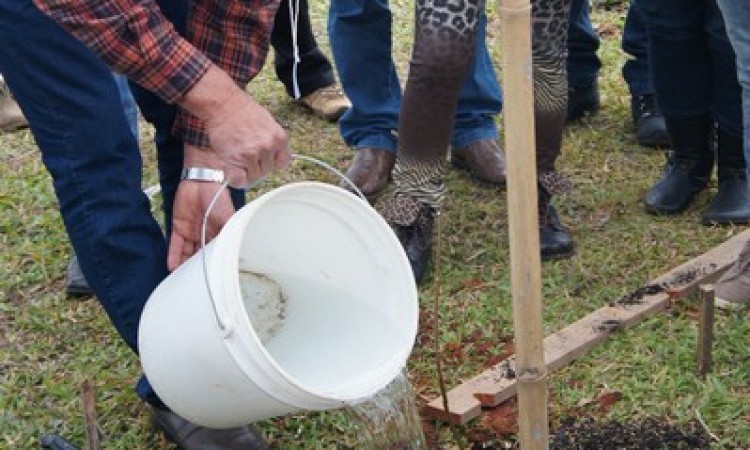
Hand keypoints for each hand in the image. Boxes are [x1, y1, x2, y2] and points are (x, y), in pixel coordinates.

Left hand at [167, 180, 234, 270]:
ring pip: (186, 252)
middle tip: (193, 282)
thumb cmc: (219, 199)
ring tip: (181, 279)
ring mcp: (191, 232)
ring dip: (183, 264)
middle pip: (199, 255)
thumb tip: (231, 253)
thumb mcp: (229, 218)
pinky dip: (173, 255)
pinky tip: (171, 267)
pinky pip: (175, 244)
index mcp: (218, 234)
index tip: (209, 278)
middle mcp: (205, 235)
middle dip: (196, 267)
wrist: (202, 181)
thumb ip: (230, 234)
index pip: (213, 253)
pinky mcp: (178, 227)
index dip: (211, 265)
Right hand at [180, 66, 291, 187]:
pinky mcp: (238, 158)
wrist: (224, 104)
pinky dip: (235, 179)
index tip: (262, 160)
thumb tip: (272, 157)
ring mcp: (254, 153)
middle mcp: (269, 147)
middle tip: (243, 156)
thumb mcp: (267, 122)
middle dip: (255, 167)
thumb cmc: (242, 111)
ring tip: (236, 159)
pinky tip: (231, 170)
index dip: (270, 163)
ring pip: (254, 177)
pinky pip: (241, 180)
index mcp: (280, 138)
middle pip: (266, 171)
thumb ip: (272, 141)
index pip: (282, 163)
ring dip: (244, 173)